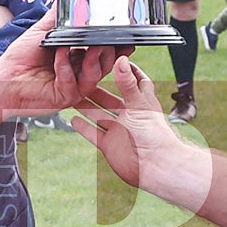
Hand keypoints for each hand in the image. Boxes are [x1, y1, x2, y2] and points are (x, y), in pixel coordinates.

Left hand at [0, 15, 127, 115]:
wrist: (4, 77)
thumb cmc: (21, 58)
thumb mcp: (43, 32)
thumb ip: (58, 17)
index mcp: (79, 59)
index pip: (104, 53)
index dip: (116, 46)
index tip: (124, 36)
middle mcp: (80, 74)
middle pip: (105, 64)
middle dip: (108, 51)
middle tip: (105, 38)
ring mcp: (74, 88)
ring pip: (94, 75)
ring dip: (91, 59)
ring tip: (87, 46)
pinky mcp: (65, 98)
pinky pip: (72, 82)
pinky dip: (66, 66)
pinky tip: (59, 54)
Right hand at [72, 55, 182, 190]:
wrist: (154, 166)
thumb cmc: (154, 134)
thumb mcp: (138, 103)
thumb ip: (127, 83)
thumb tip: (121, 60)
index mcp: (141, 103)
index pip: (135, 82)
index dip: (127, 71)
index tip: (117, 60)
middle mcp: (129, 116)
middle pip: (110, 99)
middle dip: (97, 90)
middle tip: (82, 79)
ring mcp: (118, 131)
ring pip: (98, 115)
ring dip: (86, 106)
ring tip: (72, 95)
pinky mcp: (109, 145)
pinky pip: (93, 134)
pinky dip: (83, 127)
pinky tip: (72, 119)